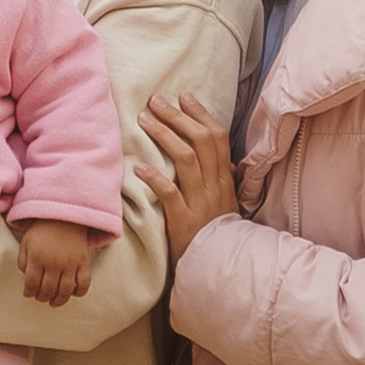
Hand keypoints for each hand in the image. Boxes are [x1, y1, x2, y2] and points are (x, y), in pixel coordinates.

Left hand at [16, 216, 95, 307]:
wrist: (65, 215)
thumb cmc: (43, 230)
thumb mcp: (26, 242)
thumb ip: (23, 262)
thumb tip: (27, 279)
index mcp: (37, 256)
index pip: (31, 283)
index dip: (28, 292)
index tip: (28, 294)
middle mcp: (54, 262)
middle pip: (48, 290)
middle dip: (42, 297)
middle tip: (40, 297)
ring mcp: (71, 263)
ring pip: (65, 291)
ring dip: (58, 300)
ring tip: (53, 302)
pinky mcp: (84, 262)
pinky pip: (84, 283)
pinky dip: (79, 292)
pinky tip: (72, 293)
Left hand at [134, 91, 237, 267]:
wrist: (219, 268)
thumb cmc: (218, 234)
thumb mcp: (225, 202)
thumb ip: (220, 178)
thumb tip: (219, 154)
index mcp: (225, 180)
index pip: (217, 137)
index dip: (201, 114)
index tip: (184, 97)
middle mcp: (215, 187)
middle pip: (201, 142)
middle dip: (178, 117)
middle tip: (156, 101)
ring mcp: (201, 203)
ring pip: (187, 160)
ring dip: (165, 136)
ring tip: (144, 121)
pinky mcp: (185, 221)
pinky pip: (171, 195)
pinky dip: (156, 179)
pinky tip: (140, 167)